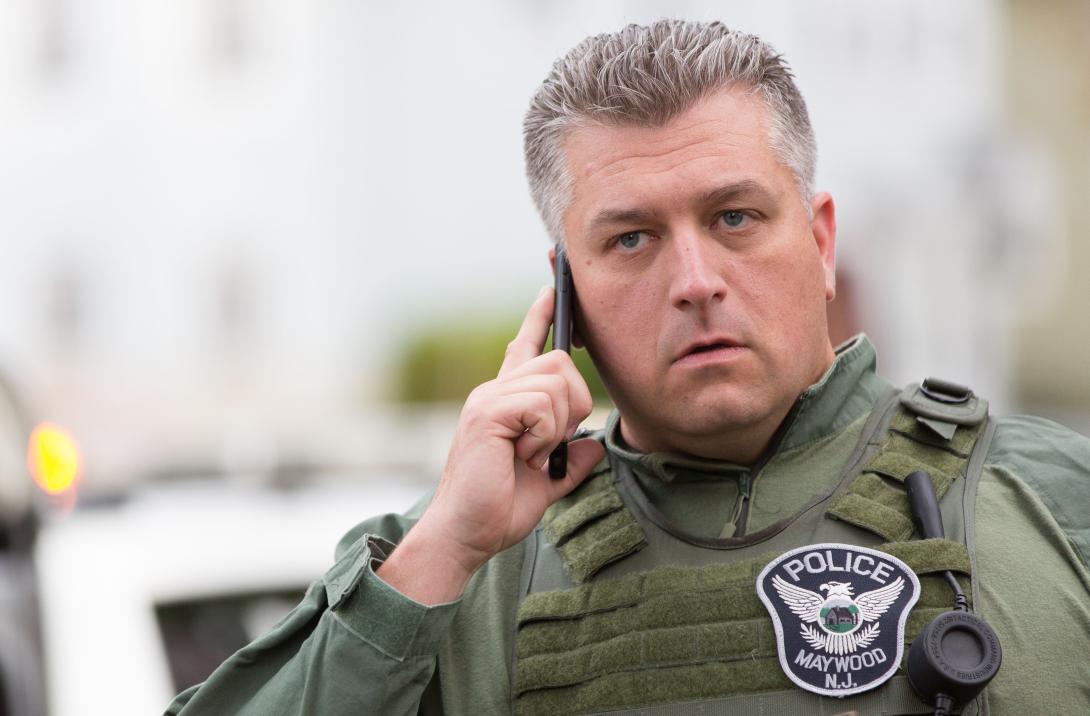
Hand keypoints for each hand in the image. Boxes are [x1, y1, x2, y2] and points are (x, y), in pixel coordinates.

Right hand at [376, 287, 603, 603]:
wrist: (466, 535)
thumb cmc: (497, 510)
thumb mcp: (547, 483)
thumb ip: (570, 462)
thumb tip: (594, 447)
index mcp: (506, 400)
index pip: (526, 346)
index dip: (541, 316)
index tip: (552, 287)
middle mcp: (495, 390)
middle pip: (560, 362)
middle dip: (575, 404)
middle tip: (551, 446)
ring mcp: (489, 397)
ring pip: (557, 382)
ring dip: (558, 427)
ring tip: (532, 455)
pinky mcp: (488, 412)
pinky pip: (542, 404)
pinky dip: (545, 436)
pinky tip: (524, 456)